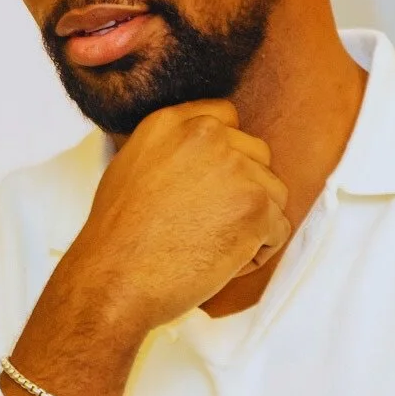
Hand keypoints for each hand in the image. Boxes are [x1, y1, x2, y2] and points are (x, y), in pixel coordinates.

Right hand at [70, 100, 290, 333]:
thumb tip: (201, 156)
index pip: (225, 117)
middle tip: (211, 222)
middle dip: (244, 188)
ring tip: (214, 245)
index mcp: (172, 122)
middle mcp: (207, 136)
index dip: (226, 153)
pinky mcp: (256, 207)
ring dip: (253, 220)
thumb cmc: (117, 237)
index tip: (213, 182)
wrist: (116, 278)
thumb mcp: (131, 167)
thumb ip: (171, 149)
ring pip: (273, 191)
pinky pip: (279, 228)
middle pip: (256, 154)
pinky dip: (258, 251)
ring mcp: (236, 170)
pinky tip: (222, 261)